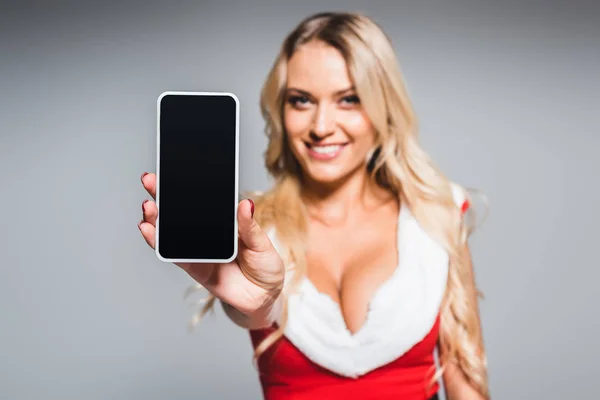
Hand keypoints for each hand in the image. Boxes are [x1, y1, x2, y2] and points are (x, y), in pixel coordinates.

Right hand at [138, 172, 284, 316]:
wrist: (264, 298)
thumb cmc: (265, 266)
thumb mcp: (262, 243)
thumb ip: (249, 226)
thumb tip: (246, 204)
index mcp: (224, 221)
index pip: (202, 200)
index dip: (186, 186)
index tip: (172, 171)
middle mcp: (207, 232)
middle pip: (179, 211)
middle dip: (162, 195)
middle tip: (150, 181)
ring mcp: (198, 248)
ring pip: (170, 230)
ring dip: (155, 218)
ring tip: (148, 206)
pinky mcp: (192, 266)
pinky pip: (172, 253)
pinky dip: (158, 242)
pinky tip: (147, 229)